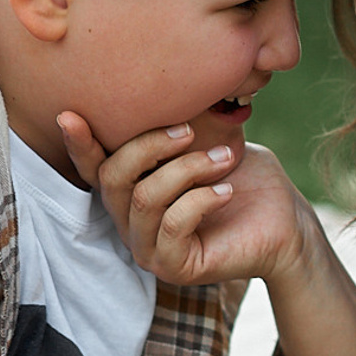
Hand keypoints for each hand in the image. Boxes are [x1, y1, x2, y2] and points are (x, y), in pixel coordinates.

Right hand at [57, 111, 314, 287]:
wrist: (286, 221)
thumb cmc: (245, 176)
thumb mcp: (207, 139)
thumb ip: (175, 124)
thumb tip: (160, 87)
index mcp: (131, 189)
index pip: (93, 168)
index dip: (78, 144)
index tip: (69, 114)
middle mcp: (129, 221)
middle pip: (113, 177)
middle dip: (150, 145)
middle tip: (190, 130)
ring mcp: (148, 248)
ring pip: (145, 198)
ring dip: (188, 169)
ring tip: (225, 158)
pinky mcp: (173, 267)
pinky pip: (173, 224)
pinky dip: (202, 199)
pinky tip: (227, 190)